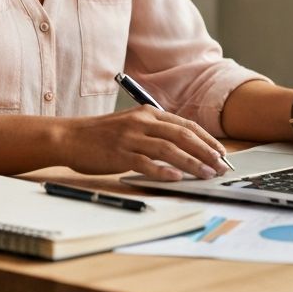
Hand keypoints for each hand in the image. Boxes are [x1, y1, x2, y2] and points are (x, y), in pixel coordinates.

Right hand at [59, 106, 230, 181]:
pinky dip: (163, 170)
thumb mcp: (132, 124)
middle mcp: (142, 122)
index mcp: (148, 114)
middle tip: (221, 166)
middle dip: (206, 152)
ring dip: (192, 162)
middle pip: (182, 136)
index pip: (186, 125)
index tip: (221, 153)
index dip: (207, 139)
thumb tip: (184, 147)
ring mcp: (131, 138)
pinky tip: (177, 178)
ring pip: (169, 149)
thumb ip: (155, 131)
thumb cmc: (102, 134)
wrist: (70, 136)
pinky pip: (146, 163)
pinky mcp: (119, 154)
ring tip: (206, 174)